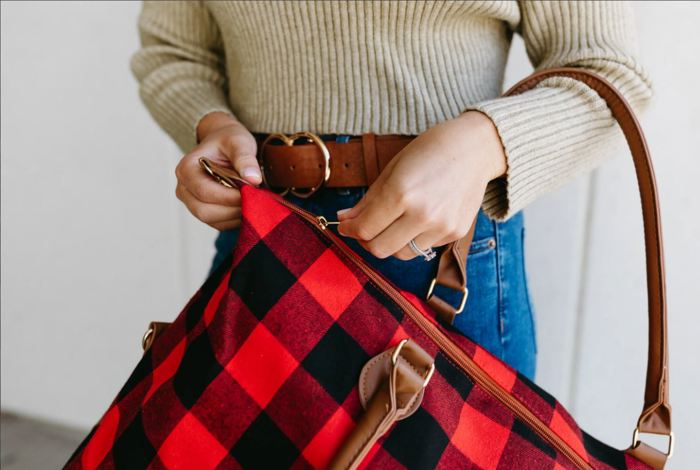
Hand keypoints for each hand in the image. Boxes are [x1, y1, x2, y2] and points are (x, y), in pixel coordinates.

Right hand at [175, 112, 260, 229]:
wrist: (224, 145)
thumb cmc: (228, 141)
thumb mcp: (238, 142)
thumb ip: (245, 158)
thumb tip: (253, 179)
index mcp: (186, 169)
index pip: (204, 191)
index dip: (229, 196)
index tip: (251, 191)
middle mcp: (184, 189)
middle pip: (205, 211)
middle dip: (233, 209)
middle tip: (256, 199)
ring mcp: (192, 203)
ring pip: (213, 221)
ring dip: (236, 215)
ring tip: (255, 201)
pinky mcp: (205, 212)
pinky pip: (220, 224)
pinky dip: (236, 219)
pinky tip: (250, 206)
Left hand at [336, 111, 505, 259]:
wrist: (474, 148)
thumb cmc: (430, 151)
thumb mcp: (392, 169)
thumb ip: (368, 200)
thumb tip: (345, 220)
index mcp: (401, 192)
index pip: (364, 229)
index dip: (349, 230)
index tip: (345, 226)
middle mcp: (422, 214)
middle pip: (379, 249)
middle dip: (365, 241)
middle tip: (364, 229)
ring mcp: (441, 227)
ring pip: (401, 254)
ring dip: (389, 243)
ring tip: (390, 225)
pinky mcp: (455, 233)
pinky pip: (424, 248)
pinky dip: (413, 239)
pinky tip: (416, 220)